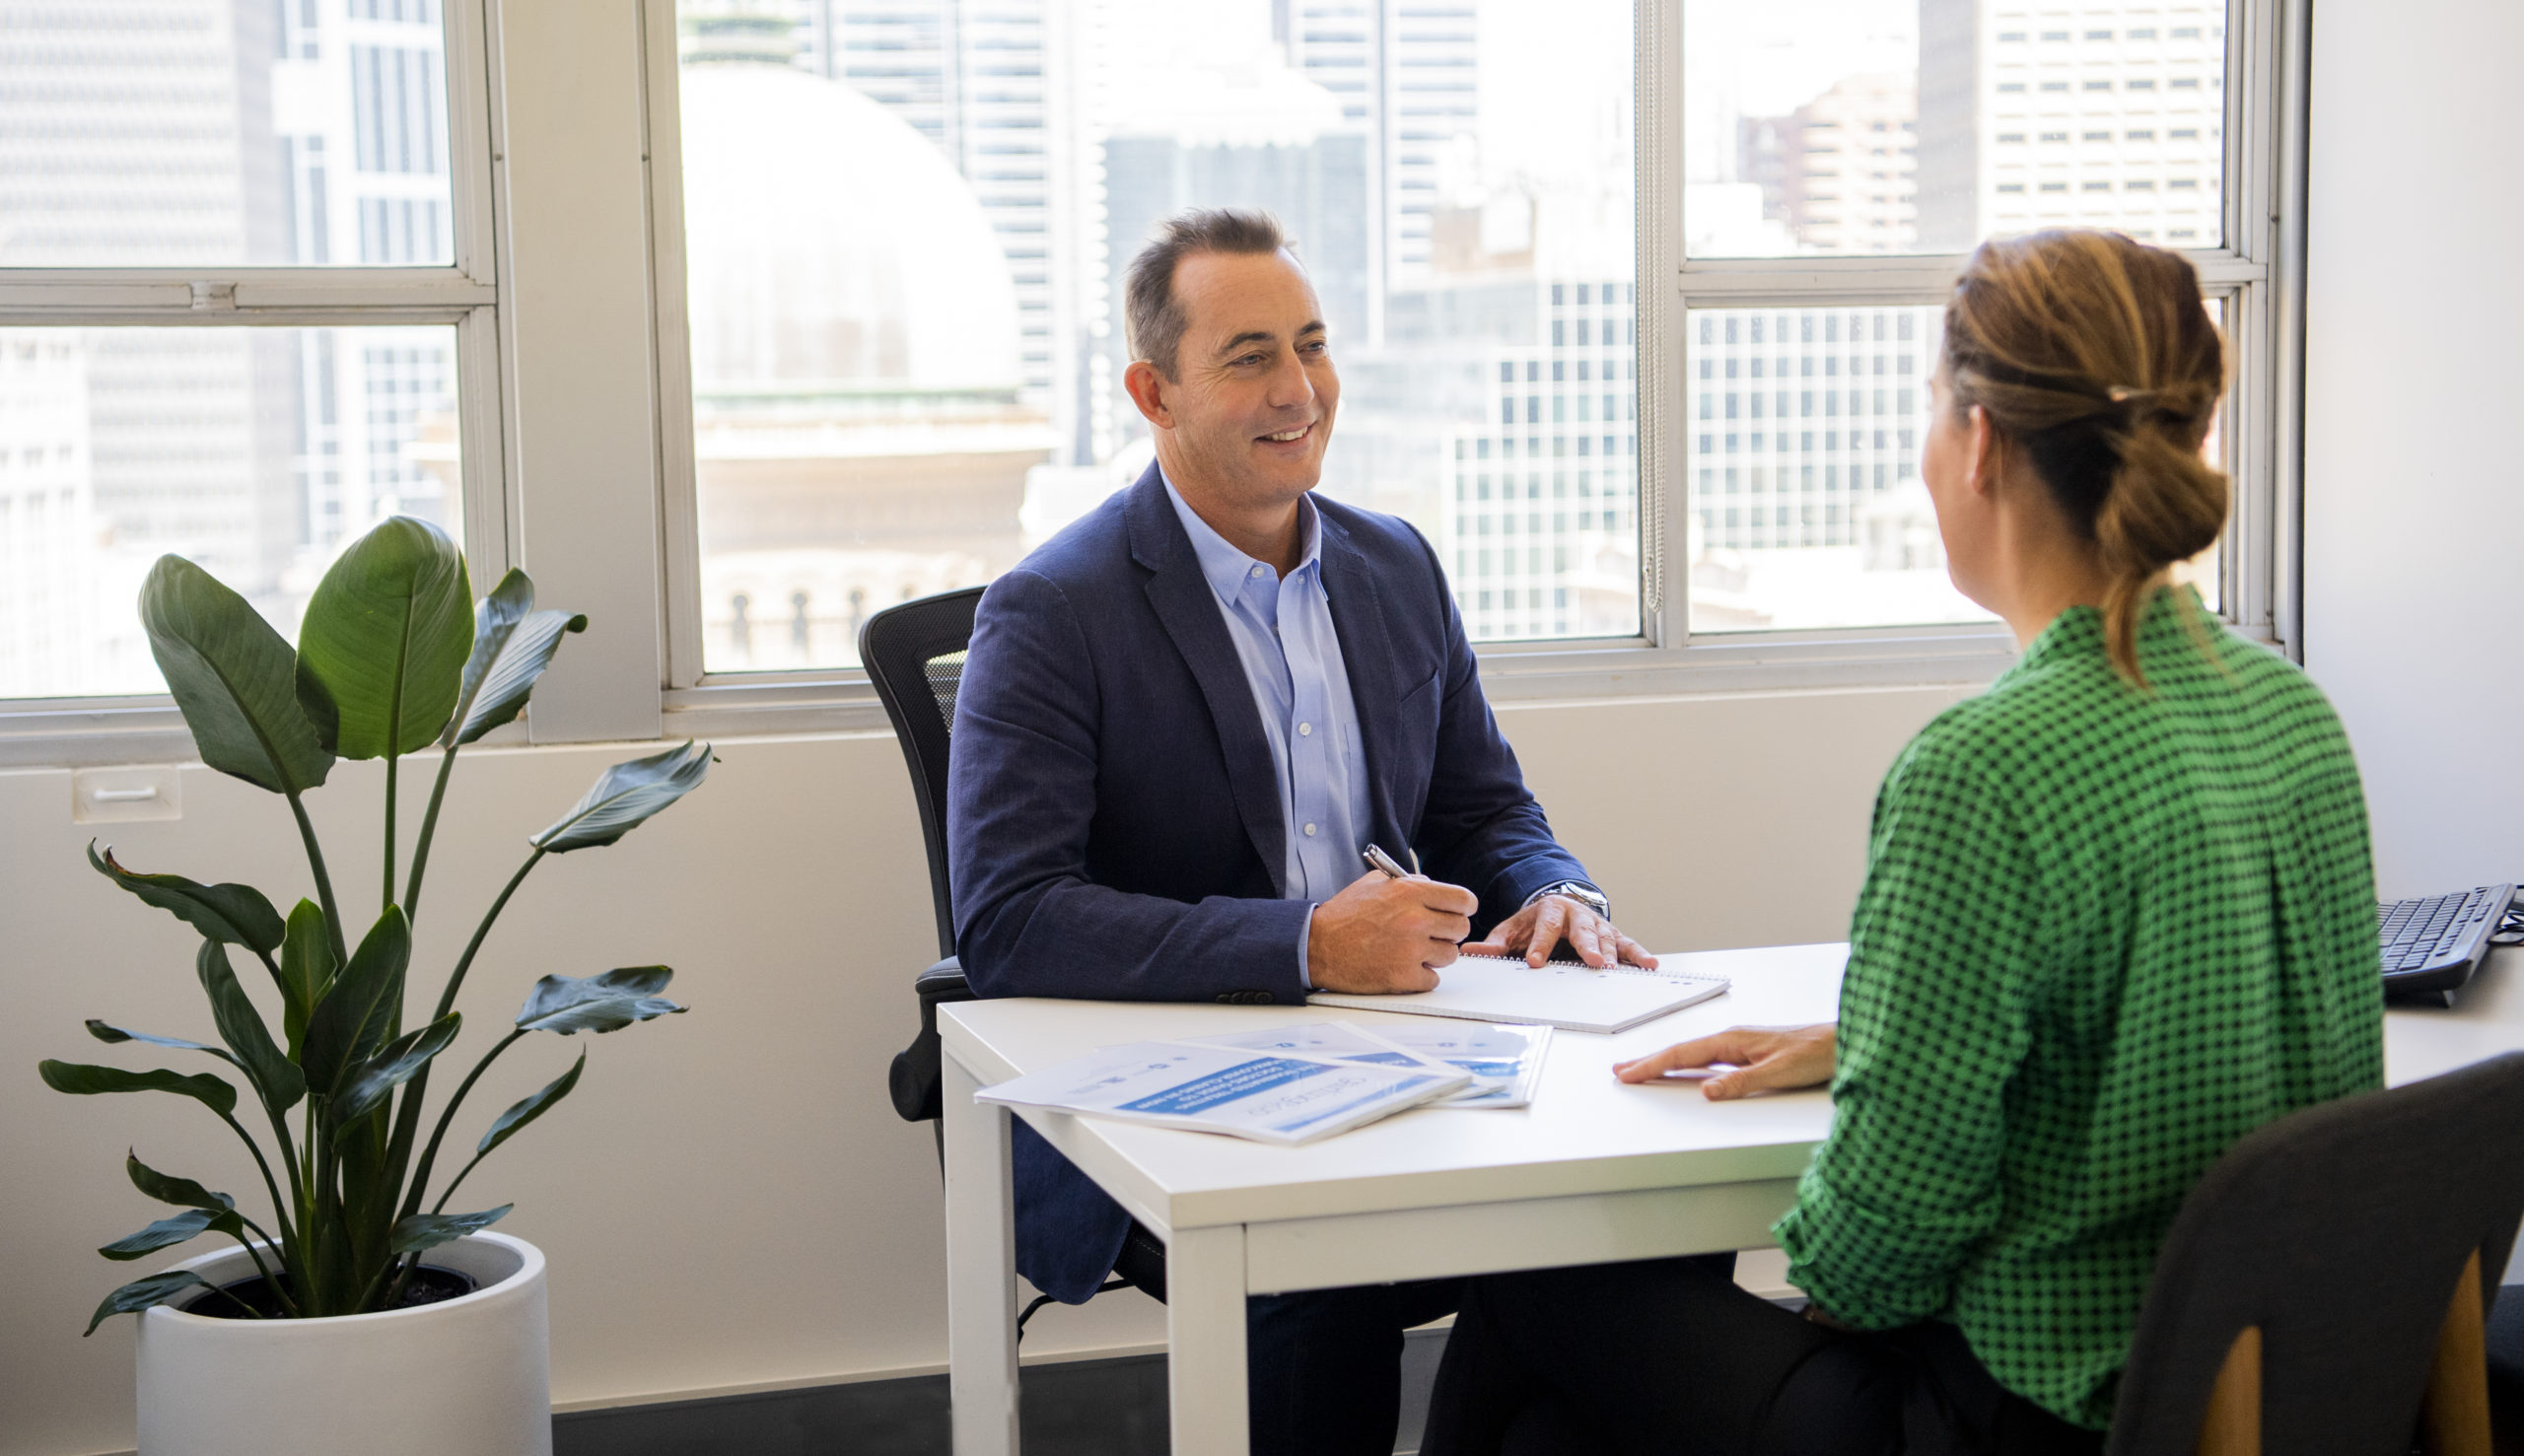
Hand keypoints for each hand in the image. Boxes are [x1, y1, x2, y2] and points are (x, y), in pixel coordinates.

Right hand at [1307, 871, 1476, 993]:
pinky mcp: (1404, 977)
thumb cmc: (1343, 915)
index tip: (1456, 912)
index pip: (1464, 900)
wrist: (1315, 947)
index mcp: (1410, 892)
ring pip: (1449, 955)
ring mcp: (1411, 950)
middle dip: (1447, 932)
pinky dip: (1421, 976)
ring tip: (1411, 951)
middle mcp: (1415, 919)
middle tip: (1431, 934)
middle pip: (1461, 928)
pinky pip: (1433, 979)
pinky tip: (1402, 967)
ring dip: (1434, 955)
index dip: (1463, 907)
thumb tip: (1434, 887)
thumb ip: (1409, 883)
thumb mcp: (1375, 884)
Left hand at [1462, 894, 1657, 969]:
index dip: (1541, 944)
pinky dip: (1639, 954)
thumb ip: (1494, 944)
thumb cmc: (1533, 924)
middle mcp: (1577, 914)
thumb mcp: (1512, 931)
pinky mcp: (1612, 935)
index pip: (1545, 927)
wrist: (1557, 908)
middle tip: (1592, 962)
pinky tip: (1650, 965)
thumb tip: (1469, 951)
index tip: (1535, 963)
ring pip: (1607, 937)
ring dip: (1613, 953)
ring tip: (1615, 969)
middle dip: (1587, 946)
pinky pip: (1628, 944)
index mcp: (1550, 910)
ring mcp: (1597, 924)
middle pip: (1583, 929)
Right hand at [1613, 1024, 1836, 1100]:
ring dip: (1665, 1062)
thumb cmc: (1816, 1053)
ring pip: (1692, 1054)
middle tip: (1621, 1070)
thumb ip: (1741, 1083)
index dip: (1652, 1066)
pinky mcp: (1748, 1052)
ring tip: (1642, 1069)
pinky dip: (1687, 1064)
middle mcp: (1732, 1039)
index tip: (1628, 1075)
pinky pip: (1707, 1058)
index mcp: (1733, 1041)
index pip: (1682, 1055)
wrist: (1841, 1043)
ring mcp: (1740, 1045)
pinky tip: (1684, 1070)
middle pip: (1681, 1051)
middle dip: (1649, 1061)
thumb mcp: (1778, 1074)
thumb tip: (1706, 1092)